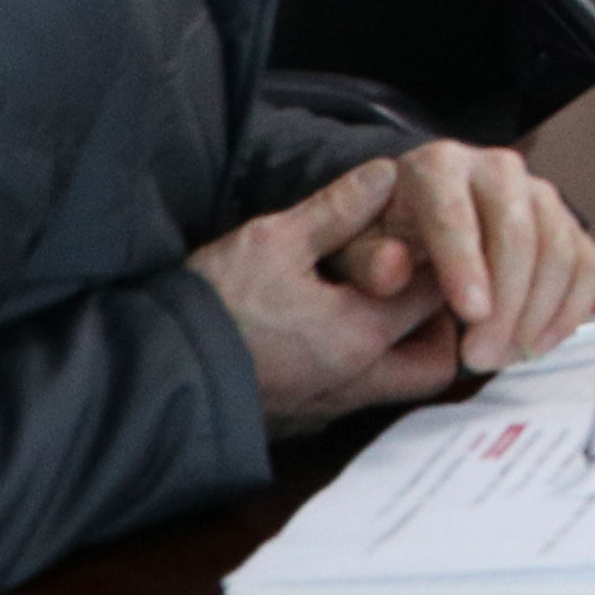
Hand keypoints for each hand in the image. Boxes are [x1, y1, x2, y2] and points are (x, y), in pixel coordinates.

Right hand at [191, 159, 448, 426]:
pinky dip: (365, 367)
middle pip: (434, 361)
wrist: (152, 370)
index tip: (432, 238)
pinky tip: (339, 331)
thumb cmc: (214, 302)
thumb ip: (338, 208)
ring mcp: (328, 407)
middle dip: (439, 325)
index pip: (437, 297)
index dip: (442, 264)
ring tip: (381, 303)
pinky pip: (357, 396)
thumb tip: (387, 174)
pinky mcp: (301, 420)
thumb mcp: (274, 239)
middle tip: (417, 283)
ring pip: (396, 385)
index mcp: (361, 334)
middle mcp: (356, 382)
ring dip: (403, 349)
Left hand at [357, 141, 594, 377]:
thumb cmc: (387, 237)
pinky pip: (587, 262)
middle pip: (518, 231)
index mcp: (438, 165)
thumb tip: (393, 270)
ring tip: (503, 357)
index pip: (455, 212)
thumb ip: (367, 260)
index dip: (466, 264)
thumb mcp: (357, 247)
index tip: (471, 314)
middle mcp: (496, 168)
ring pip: (559, 248)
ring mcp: (539, 192)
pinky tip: (540, 343)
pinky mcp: (567, 221)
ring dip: (538, 312)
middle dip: (506, 302)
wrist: (419, 220)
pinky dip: (571, 308)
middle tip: (481, 357)